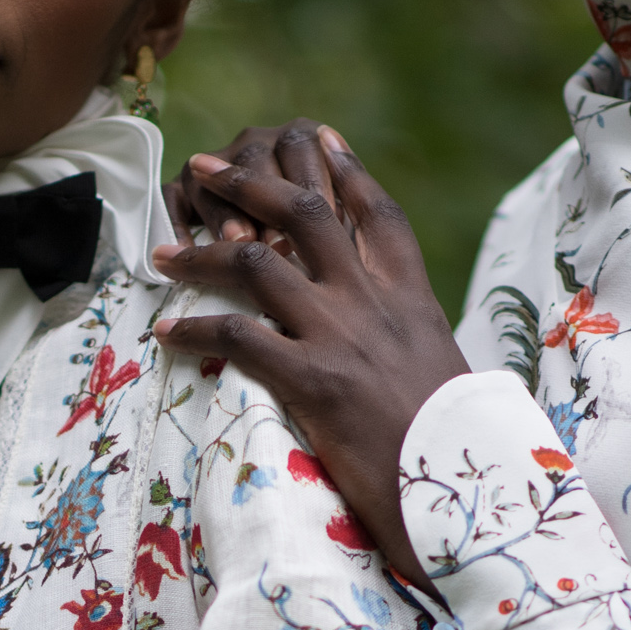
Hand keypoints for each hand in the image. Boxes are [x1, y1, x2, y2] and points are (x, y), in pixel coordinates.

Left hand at [150, 130, 467, 588]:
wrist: (466, 491)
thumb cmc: (456, 448)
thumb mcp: (443, 375)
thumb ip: (411, 342)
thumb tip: (394, 341)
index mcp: (413, 298)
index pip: (379, 213)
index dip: (346, 169)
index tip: (316, 138)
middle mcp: (374, 303)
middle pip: (306, 213)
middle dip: (250, 181)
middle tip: (207, 167)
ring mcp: (342, 335)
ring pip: (257, 261)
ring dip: (201, 253)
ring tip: (164, 253)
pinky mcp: (313, 379)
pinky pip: (238, 336)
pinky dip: (196, 330)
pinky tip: (168, 334)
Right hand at [163, 119, 342, 248]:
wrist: (262, 254)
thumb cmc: (325, 246)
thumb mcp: (344, 227)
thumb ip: (345, 218)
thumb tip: (342, 228)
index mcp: (299, 141)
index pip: (301, 145)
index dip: (313, 182)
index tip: (329, 223)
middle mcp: (257, 142)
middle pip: (255, 157)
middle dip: (268, 202)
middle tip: (282, 246)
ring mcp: (217, 161)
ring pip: (212, 174)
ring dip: (227, 211)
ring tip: (241, 246)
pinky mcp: (185, 187)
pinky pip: (173, 197)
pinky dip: (178, 223)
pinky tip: (187, 252)